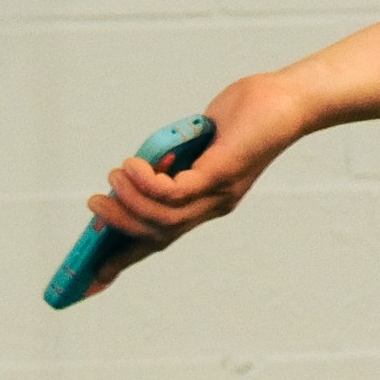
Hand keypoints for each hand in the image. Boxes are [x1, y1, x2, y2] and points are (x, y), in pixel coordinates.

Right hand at [85, 69, 303, 248]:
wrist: (287, 100)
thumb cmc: (243, 116)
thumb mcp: (197, 142)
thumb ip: (172, 160)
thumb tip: (134, 172)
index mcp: (206, 203)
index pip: (161, 240)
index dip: (126, 260)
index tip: (92, 279)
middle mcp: (213, 206)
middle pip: (158, 236)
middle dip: (119, 227)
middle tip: (94, 205)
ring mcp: (218, 194)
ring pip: (164, 218)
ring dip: (130, 202)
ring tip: (112, 178)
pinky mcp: (222, 175)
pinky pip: (175, 193)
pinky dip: (147, 183)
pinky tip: (134, 165)